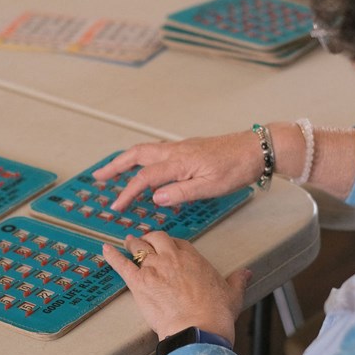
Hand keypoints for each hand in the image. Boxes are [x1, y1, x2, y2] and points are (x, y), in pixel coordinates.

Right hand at [92, 132, 262, 211]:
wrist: (256, 149)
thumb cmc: (237, 167)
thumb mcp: (210, 186)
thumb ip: (181, 192)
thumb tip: (155, 198)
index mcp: (179, 162)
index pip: (145, 178)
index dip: (127, 192)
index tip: (116, 206)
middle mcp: (176, 151)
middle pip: (136, 155)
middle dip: (115, 166)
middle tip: (98, 176)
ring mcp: (181, 147)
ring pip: (146, 151)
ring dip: (127, 160)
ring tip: (114, 170)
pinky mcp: (188, 148)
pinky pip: (159, 152)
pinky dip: (144, 159)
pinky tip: (147, 169)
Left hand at [103, 232, 250, 342]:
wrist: (198, 329)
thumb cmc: (216, 314)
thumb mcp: (233, 293)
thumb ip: (238, 280)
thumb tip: (246, 272)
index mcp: (193, 258)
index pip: (178, 243)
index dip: (172, 244)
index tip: (169, 247)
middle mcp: (172, 258)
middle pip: (157, 238)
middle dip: (150, 239)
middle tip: (146, 241)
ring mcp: (154, 268)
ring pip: (138, 248)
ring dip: (133, 244)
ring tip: (128, 242)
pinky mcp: (139, 283)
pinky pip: (122, 264)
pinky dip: (112, 256)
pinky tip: (105, 250)